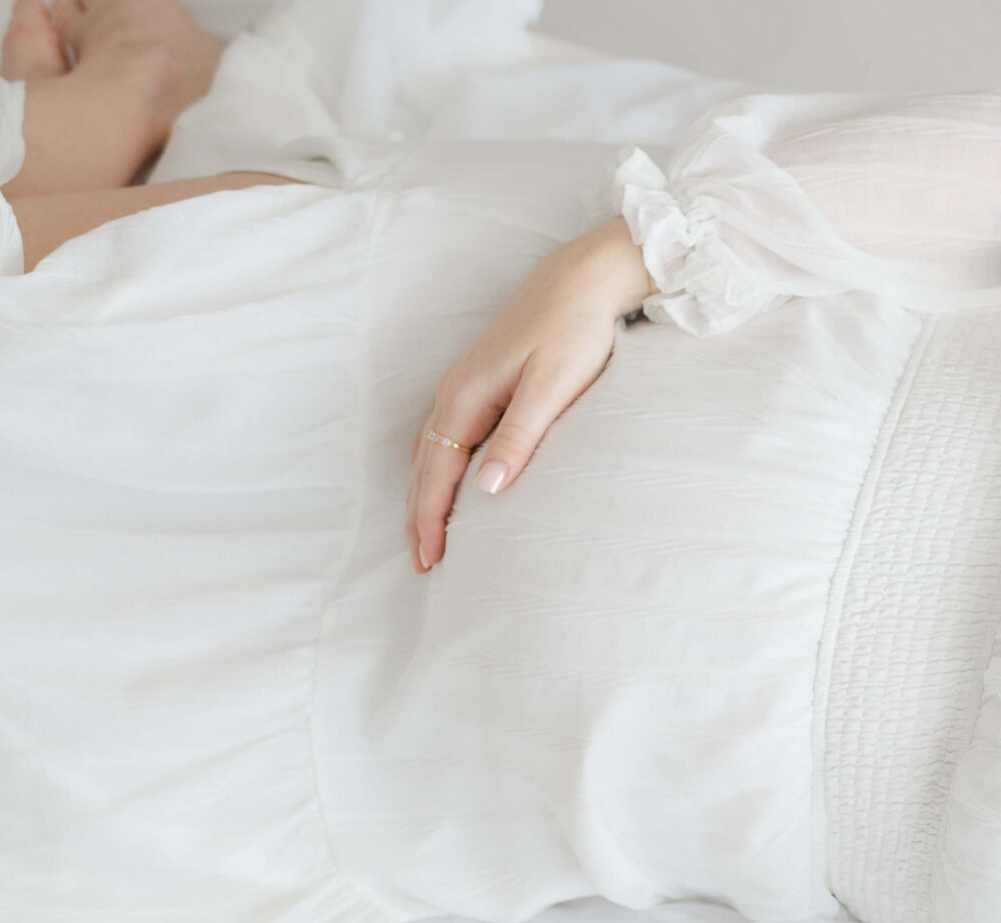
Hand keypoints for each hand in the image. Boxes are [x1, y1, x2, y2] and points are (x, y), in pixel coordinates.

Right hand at [408, 221, 654, 571]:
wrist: (582, 280)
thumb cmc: (574, 331)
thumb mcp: (552, 388)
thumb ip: (519, 438)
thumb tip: (485, 490)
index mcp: (466, 397)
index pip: (437, 473)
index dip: (430, 519)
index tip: (431, 560)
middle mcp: (455, 392)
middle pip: (424, 467)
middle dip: (418, 517)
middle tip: (422, 564)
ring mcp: (464, 385)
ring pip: (432, 452)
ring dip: (425, 495)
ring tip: (427, 536)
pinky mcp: (481, 381)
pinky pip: (447, 436)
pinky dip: (439, 469)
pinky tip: (449, 485)